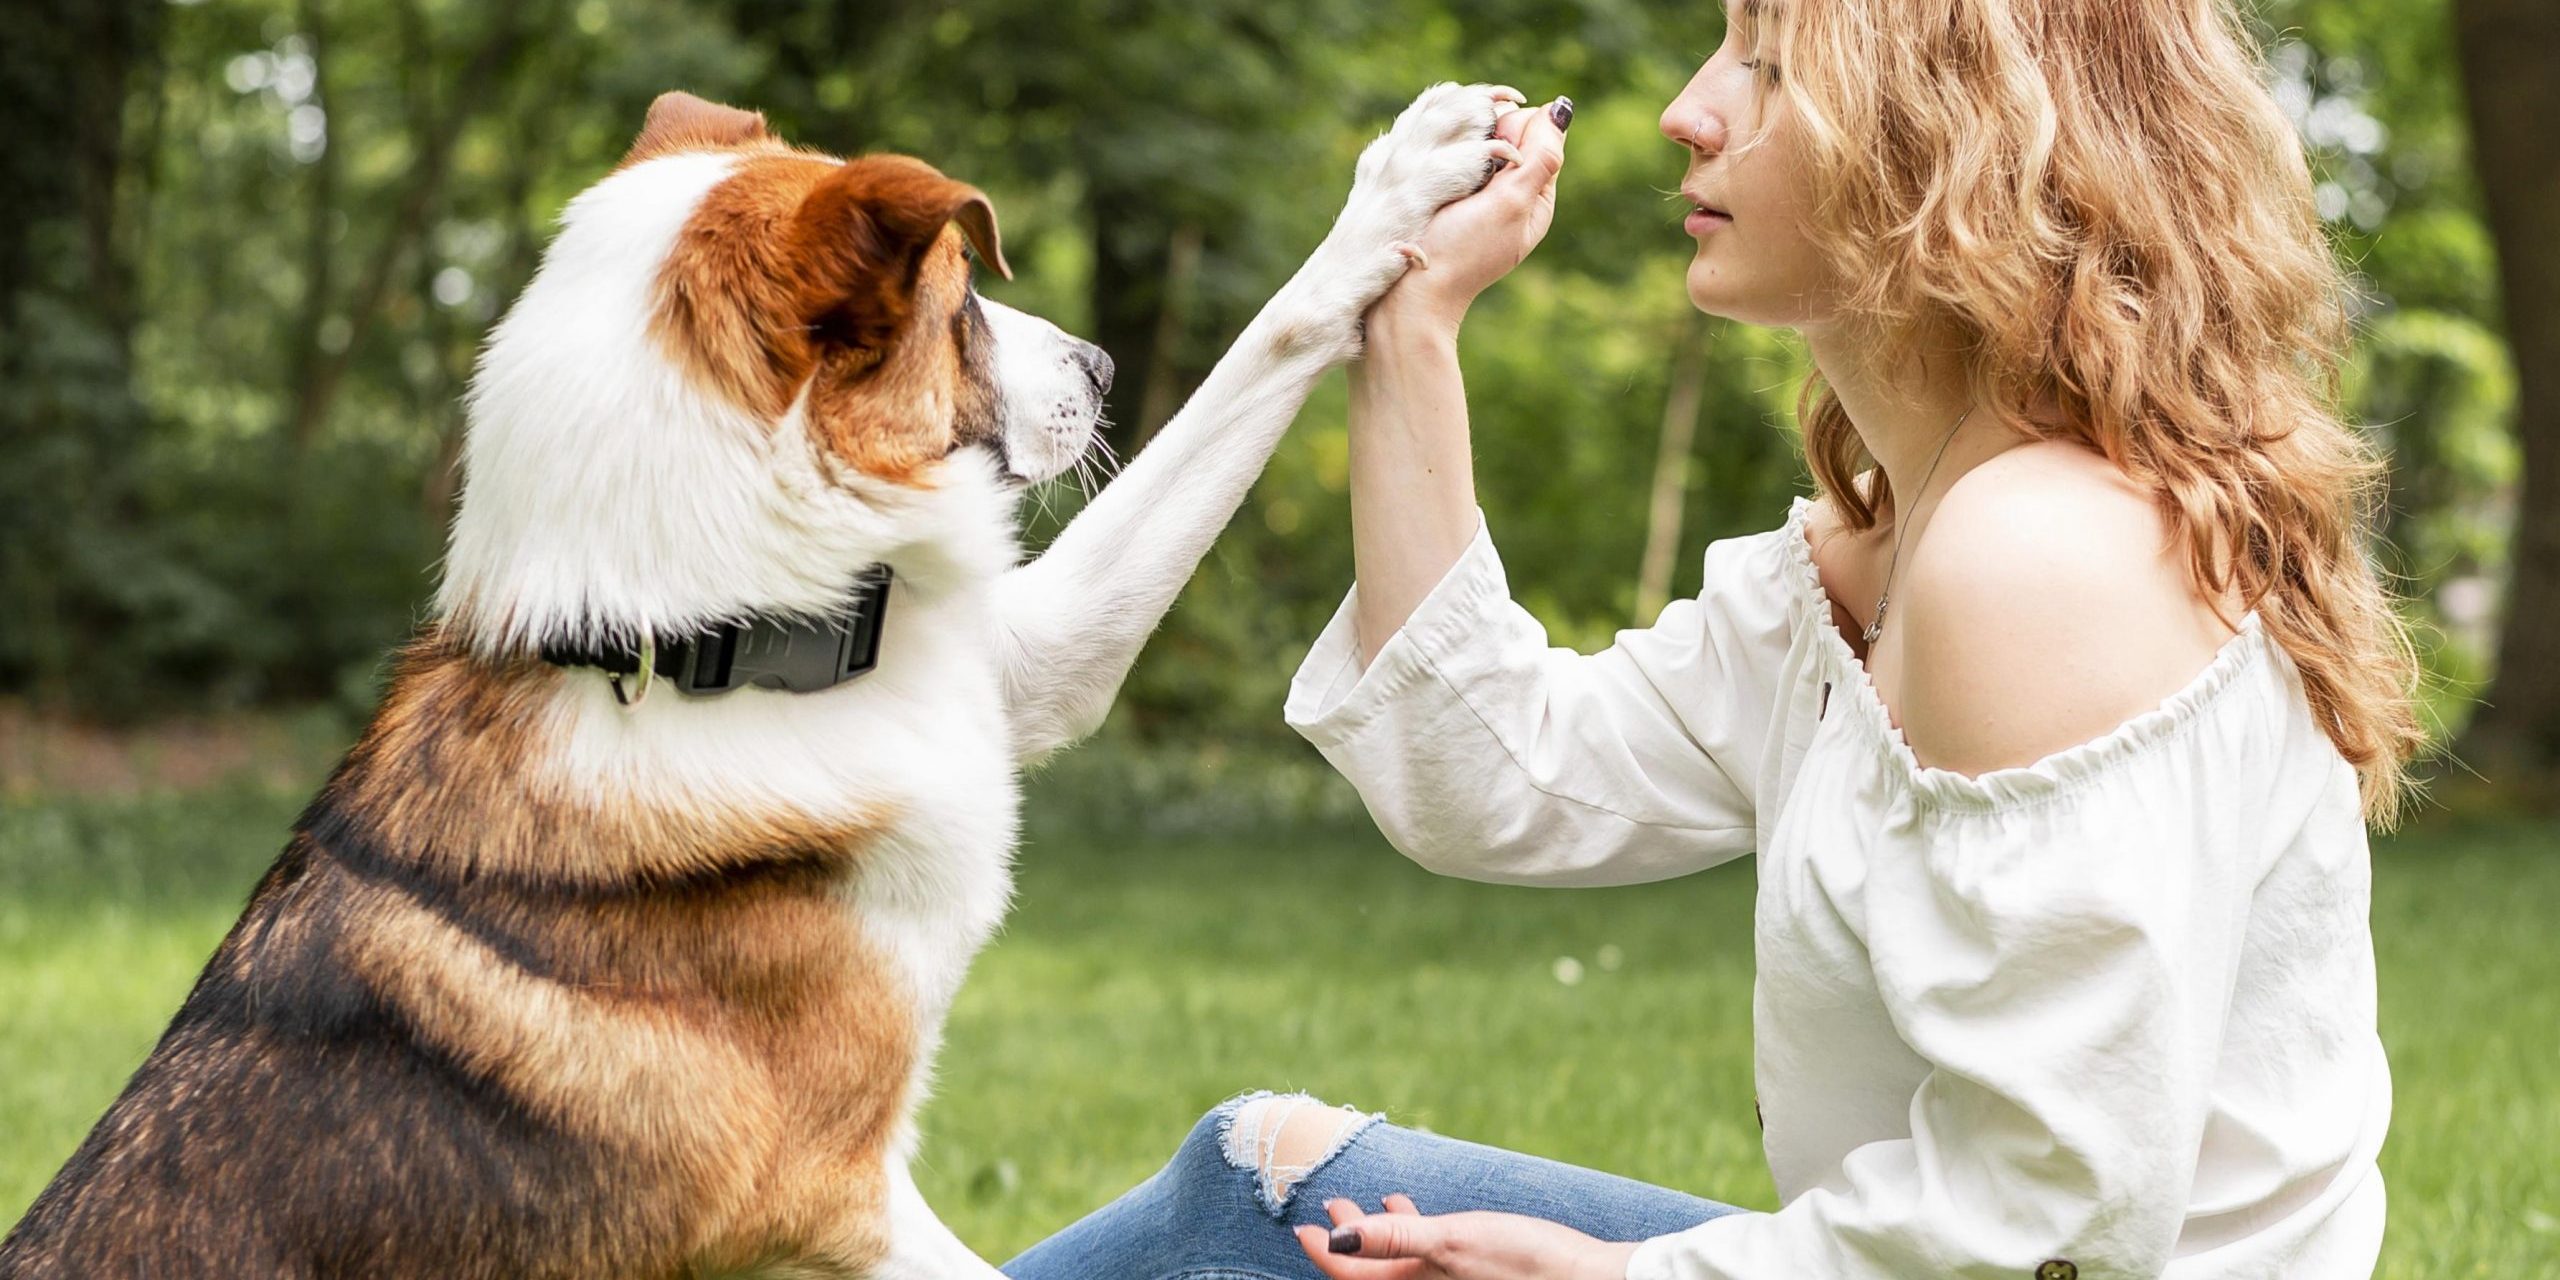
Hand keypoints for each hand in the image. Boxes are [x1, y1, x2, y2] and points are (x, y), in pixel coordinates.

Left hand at [1293, 1193, 1640, 1279]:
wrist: (1588, 1277)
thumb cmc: (1524, 1262)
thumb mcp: (1451, 1241)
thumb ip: (1394, 1238)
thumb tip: (1336, 1236)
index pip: (1352, 1275)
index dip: (1324, 1251)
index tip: (1303, 1225)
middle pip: (1371, 1270)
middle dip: (1348, 1237)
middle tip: (1332, 1201)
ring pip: (1398, 1261)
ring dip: (1378, 1231)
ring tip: (1368, 1202)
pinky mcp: (1473, 1273)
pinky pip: (1426, 1257)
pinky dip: (1412, 1233)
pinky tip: (1414, 1209)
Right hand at [1372, 96, 1571, 334]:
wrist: (1410, 293)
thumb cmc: (1462, 250)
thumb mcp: (1512, 203)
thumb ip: (1541, 157)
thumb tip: (1561, 108)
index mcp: (1536, 194)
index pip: (1536, 129)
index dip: (1511, 130)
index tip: (1491, 161)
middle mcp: (1510, 191)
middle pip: (1506, 131)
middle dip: (1484, 137)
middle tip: (1465, 177)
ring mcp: (1477, 194)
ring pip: (1475, 141)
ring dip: (1459, 146)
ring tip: (1445, 184)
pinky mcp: (1447, 196)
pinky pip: (1450, 157)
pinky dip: (1442, 158)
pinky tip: (1430, 179)